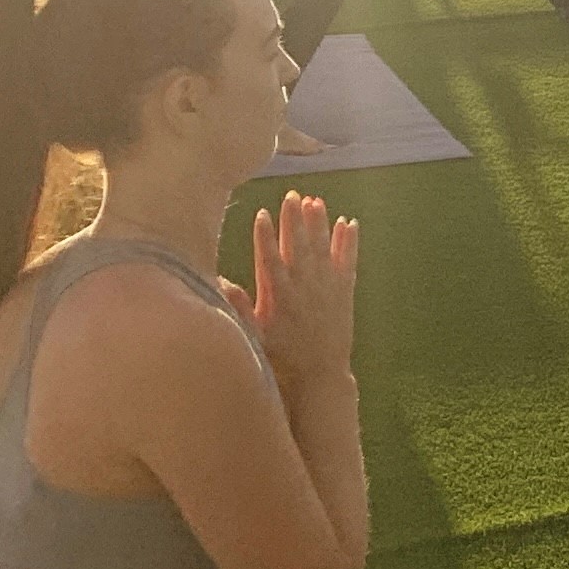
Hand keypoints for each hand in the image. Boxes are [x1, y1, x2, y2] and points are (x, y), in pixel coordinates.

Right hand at [248, 194, 359, 388]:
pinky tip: (348, 222)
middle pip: (298, 245)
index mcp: (277, 296)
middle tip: (292, 194)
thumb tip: (219, 282)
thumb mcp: (253, 335)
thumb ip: (238, 307)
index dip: (265, 235)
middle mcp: (303, 286)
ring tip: (316, 200)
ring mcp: (326, 286)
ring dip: (319, 222)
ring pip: (323, 246)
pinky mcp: (345, 290)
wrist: (319, 373)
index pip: (269, 258)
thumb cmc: (281, 357)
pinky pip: (348, 259)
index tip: (261, 213)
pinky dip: (348, 240)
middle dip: (293, 219)